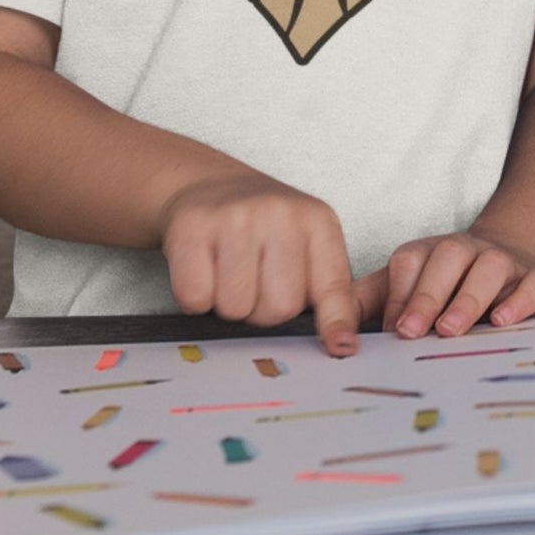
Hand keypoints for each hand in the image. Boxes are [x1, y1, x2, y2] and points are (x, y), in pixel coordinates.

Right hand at [160, 170, 362, 355]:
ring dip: (227, 303)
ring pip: (236, 308)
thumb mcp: (306, 243)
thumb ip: (324, 289)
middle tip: (254, 279)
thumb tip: (341, 344)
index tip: (341, 348)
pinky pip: (196, 298)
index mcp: (319, 222)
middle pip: (280, 309)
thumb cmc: (264, 227)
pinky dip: (195, 296)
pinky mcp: (194, 227)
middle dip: (262, 309)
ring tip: (228, 270)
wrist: (212, 186)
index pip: (334, 284)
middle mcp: (282, 214)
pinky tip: (203, 266)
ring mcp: (238, 217)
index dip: (336, 321)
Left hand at [360, 231, 534, 339]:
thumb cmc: (453, 282)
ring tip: (451, 329)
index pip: (410, 261)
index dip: (399, 293)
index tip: (391, 328)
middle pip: (447, 258)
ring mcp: (504, 262)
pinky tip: (503, 320)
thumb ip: (372, 300)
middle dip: (428, 294)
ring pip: (490, 266)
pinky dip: (521, 300)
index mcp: (431, 253)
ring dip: (469, 297)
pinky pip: (533, 283)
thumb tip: (329, 325)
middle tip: (412, 330)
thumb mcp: (412, 285)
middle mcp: (467, 251)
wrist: (516, 256)